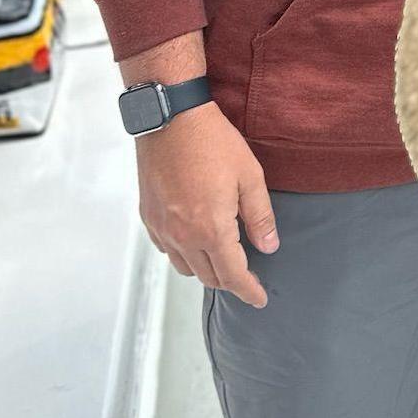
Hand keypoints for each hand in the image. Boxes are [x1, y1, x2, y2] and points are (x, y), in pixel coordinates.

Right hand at [135, 100, 278, 308]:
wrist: (171, 118)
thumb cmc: (213, 142)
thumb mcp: (250, 176)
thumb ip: (260, 216)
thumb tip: (269, 247)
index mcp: (211, 229)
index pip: (233, 275)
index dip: (249, 291)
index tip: (260, 299)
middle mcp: (183, 235)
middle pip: (208, 276)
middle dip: (230, 281)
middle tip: (247, 278)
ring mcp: (162, 228)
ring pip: (185, 267)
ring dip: (206, 270)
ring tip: (223, 260)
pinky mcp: (148, 216)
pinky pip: (167, 249)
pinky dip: (183, 254)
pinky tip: (196, 241)